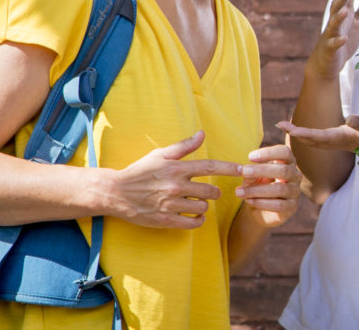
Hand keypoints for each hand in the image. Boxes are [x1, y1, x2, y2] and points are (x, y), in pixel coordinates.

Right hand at [109, 131, 244, 228]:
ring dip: (204, 206)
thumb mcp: (160, 155)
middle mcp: (176, 186)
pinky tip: (195, 216)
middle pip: (210, 191)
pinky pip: (192, 223)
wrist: (116, 193)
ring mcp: (171, 204)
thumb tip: (202, 134)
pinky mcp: (165, 220)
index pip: (210, 167)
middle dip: (213, 193)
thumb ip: (184, 146)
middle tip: (209, 192)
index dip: (229, 168)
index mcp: (177, 168)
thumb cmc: (140, 171)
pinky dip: (198, 220)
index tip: (242, 169)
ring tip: (196, 203)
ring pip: (202, 208)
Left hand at [236, 144, 301, 228]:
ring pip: (279, 188)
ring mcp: (295, 191)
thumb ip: (249, 173)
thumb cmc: (257, 185)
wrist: (260, 209)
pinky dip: (261, 203)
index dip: (269, 153)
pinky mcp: (292, 207)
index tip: (250, 157)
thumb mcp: (251, 177)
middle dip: (261, 170)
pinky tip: (248, 201)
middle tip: (244, 172)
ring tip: (239, 192)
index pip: (285, 152)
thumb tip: (246, 172)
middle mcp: (295, 175)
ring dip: (257, 190)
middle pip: (283, 170)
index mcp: (287, 162)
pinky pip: (279, 205)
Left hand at [277, 114, 358, 151]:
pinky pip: (325, 140)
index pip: (320, 137)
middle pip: (315, 140)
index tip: (288, 128)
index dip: (304, 132)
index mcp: (347, 139)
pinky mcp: (348, 141)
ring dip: (303, 134)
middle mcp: (343, 142)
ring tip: (288, 127)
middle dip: (297, 133)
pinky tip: (307, 132)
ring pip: (318, 141)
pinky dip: (313, 135)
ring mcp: (345, 142)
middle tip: (279, 125)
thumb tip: (350, 119)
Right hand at [307, 0, 358, 80]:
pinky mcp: (329, 49)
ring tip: (345, 10)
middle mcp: (335, 22)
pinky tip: (343, 39)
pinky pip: (333, 44)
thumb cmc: (343, 40)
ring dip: (338, 17)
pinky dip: (337, 41)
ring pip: (333, 24)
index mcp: (343, 14)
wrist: (327, 64)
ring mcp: (331, 35)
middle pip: (337, 7)